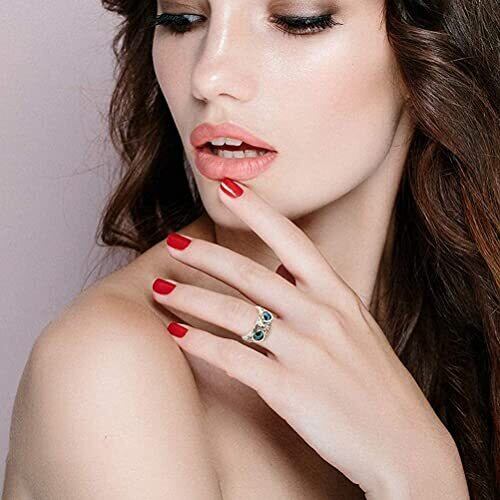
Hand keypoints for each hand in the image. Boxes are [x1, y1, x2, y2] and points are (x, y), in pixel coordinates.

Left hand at [151, 178, 462, 497]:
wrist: (406, 445)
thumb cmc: (377, 384)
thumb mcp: (357, 327)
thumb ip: (319, 298)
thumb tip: (282, 272)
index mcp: (338, 295)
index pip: (292, 239)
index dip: (256, 211)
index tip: (227, 187)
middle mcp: (320, 315)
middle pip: (250, 274)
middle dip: (205, 255)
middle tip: (173, 243)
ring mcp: (305, 351)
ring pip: (234, 314)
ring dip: (191, 298)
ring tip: (160, 289)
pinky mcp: (289, 389)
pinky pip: (233, 359)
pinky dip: (200, 345)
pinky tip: (176, 335)